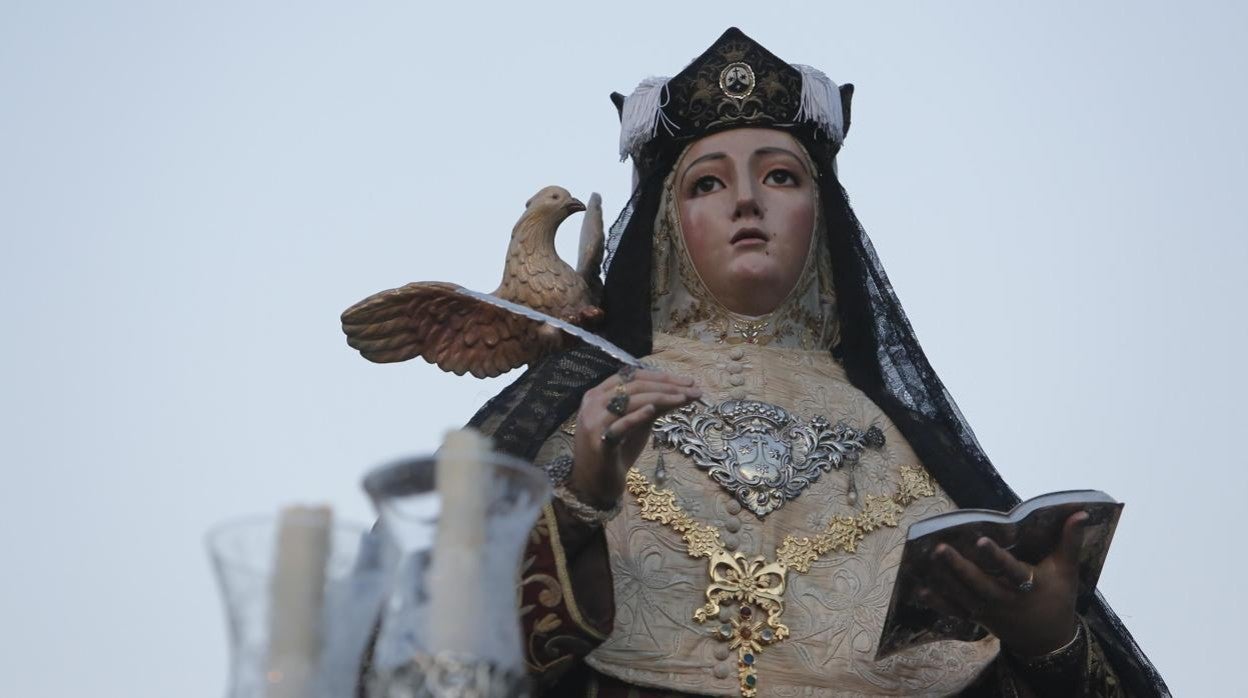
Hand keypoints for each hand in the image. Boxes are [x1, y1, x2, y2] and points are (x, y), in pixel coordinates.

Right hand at [569, 368, 700, 508]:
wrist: (596, 485)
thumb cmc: (617, 452)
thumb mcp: (637, 424)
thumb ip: (653, 406)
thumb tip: (683, 391)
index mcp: (599, 395)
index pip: (632, 376)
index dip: (660, 376)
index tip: (687, 381)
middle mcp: (593, 404)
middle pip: (634, 385)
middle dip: (666, 385)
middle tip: (693, 389)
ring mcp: (594, 422)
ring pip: (629, 400)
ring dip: (660, 396)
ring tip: (684, 398)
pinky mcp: (600, 443)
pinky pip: (619, 425)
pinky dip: (636, 416)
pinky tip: (652, 410)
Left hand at [918, 511, 1089, 656]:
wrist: (1047, 641)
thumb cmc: (1057, 598)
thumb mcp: (1067, 571)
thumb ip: (1071, 541)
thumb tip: (1081, 512)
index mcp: (1029, 587)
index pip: (1011, 570)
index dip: (996, 557)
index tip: (981, 541)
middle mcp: (1005, 600)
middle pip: (979, 583)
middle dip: (958, 566)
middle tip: (940, 547)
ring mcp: (989, 611)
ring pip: (963, 595)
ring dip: (945, 579)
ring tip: (928, 558)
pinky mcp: (979, 618)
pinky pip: (956, 611)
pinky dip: (939, 602)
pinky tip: (921, 590)